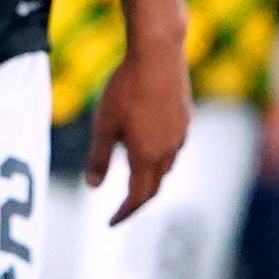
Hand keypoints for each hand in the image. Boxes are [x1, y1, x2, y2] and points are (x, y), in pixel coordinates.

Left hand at [87, 42, 191, 223]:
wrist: (158, 56)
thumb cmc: (125, 89)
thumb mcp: (103, 125)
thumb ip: (98, 158)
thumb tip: (93, 187)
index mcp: (147, 156)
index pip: (138, 196)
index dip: (124, 213)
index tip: (111, 223)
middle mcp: (169, 150)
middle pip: (155, 186)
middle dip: (137, 201)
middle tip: (121, 208)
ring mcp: (181, 134)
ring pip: (166, 167)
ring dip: (149, 179)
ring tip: (132, 181)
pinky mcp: (185, 119)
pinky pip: (173, 148)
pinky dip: (158, 158)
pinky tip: (147, 148)